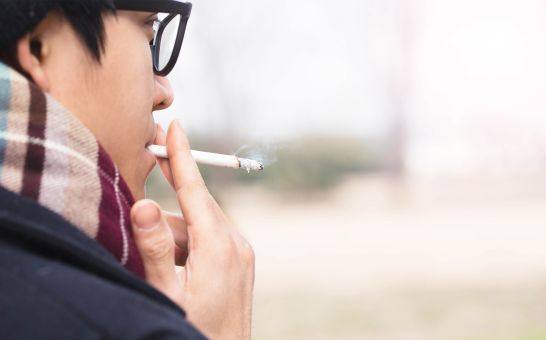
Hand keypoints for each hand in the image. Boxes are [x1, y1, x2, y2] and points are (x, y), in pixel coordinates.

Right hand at [130, 120, 254, 338]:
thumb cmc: (194, 330)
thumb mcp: (167, 292)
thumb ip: (154, 249)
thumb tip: (144, 203)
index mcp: (219, 245)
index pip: (195, 189)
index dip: (181, 155)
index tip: (175, 125)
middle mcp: (236, 242)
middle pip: (195, 207)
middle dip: (168, 203)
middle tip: (144, 195)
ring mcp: (241, 254)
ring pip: (199, 227)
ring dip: (174, 236)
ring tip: (159, 271)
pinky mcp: (241, 263)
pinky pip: (209, 240)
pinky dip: (188, 246)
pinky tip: (174, 271)